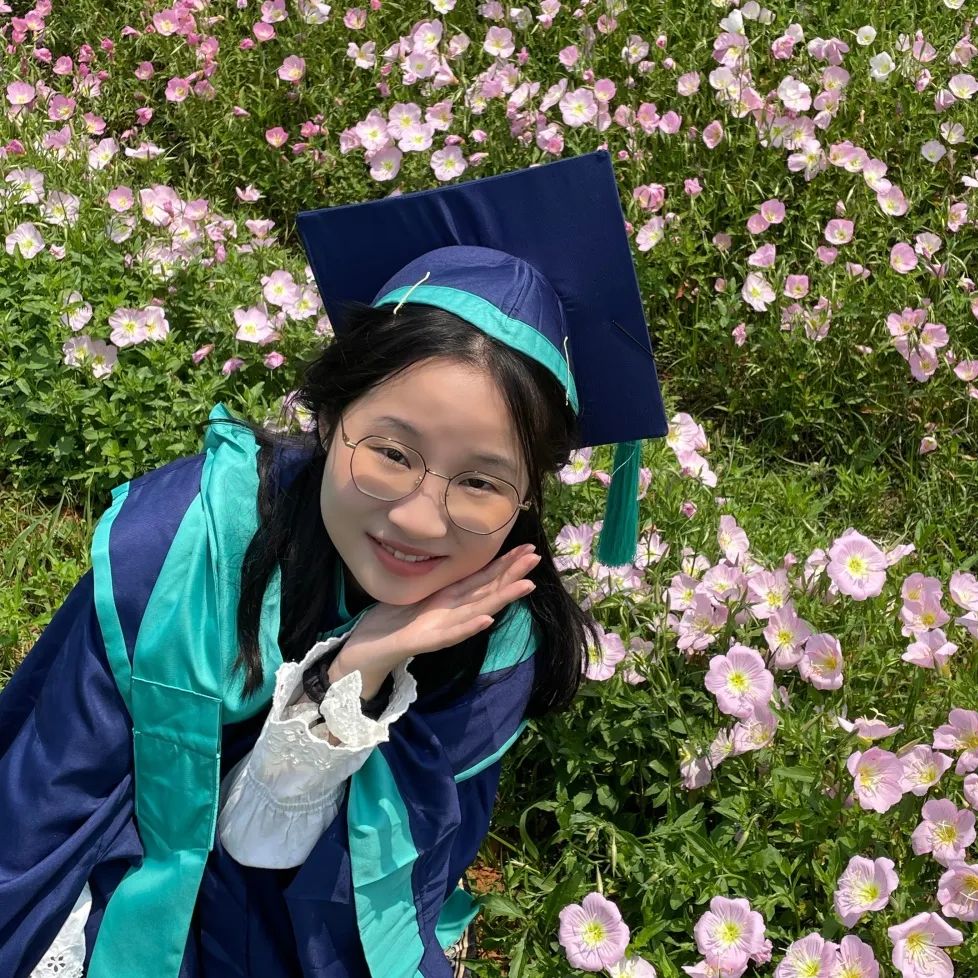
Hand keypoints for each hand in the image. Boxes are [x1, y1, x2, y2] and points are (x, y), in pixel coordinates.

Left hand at [328, 543, 540, 696]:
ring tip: (526, 585)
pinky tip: (487, 618)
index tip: (527, 549)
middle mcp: (451, 613)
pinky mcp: (426, 641)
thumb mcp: (418, 593)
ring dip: (503, 598)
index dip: (506, 564)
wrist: (366, 650)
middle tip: (536, 558)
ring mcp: (442, 628)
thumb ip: (439, 581)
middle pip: (487, 590)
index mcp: (450, 599)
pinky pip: (451, 633)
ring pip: (478, 609)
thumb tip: (454, 557)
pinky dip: (470, 626)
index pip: (483, 578)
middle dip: (512, 574)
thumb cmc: (391, 620)